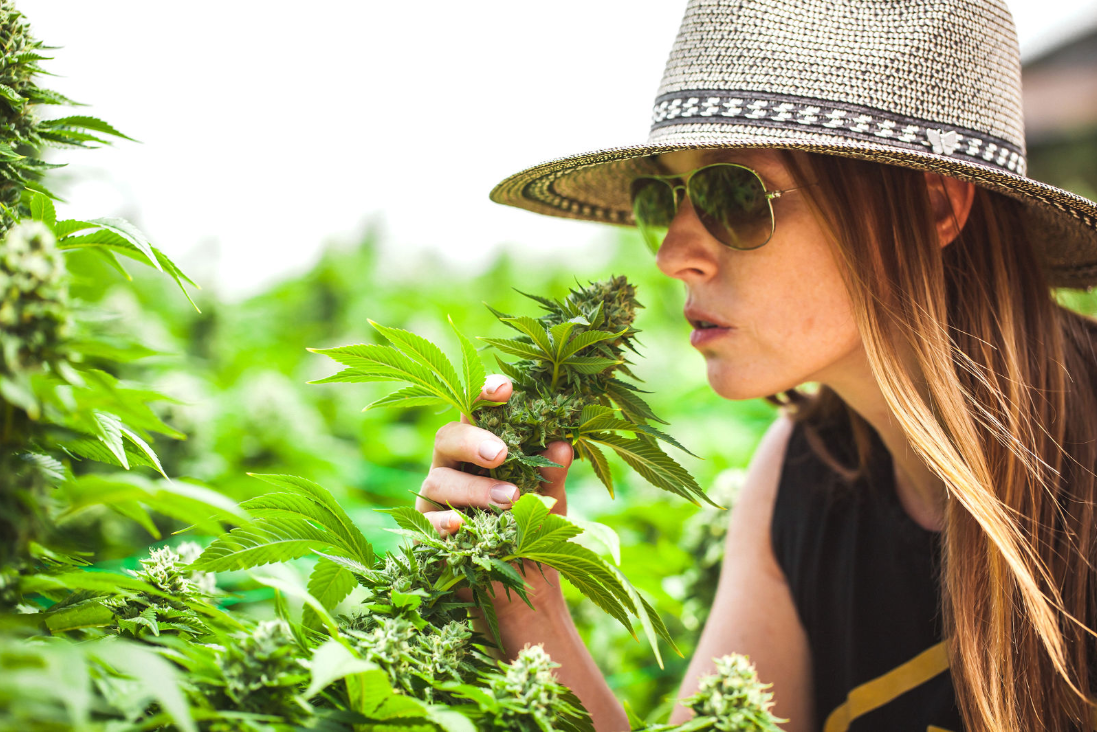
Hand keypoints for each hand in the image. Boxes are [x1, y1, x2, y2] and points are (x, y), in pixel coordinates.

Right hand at [418, 374, 572, 616]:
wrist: (523, 590)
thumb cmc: (534, 531)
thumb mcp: (551, 501)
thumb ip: (553, 475)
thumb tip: (563, 446)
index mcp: (483, 447)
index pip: (478, 412)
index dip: (485, 395)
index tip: (504, 390)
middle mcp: (454, 466)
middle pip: (448, 438)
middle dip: (473, 441)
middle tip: (502, 454)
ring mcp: (437, 499)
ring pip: (439, 480)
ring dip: (473, 489)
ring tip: (509, 499)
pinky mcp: (426, 533)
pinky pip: (427, 523)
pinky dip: (444, 523)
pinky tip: (460, 526)